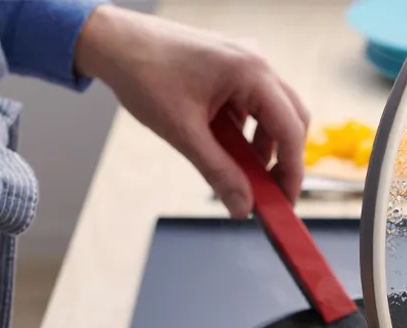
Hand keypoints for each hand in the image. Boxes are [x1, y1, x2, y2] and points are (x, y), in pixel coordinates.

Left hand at [74, 6, 309, 218]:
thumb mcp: (183, 132)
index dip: (292, 170)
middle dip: (283, 158)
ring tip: (240, 172)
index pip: (290, 128)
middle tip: (269, 193)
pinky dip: (247, 130)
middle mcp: (256, 61)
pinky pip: (253, 103)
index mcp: (250, 71)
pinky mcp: (231, 66)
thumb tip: (242, 206)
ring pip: (273, 112)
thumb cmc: (144, 74)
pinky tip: (226, 146)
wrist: (114, 42)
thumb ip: (218, 172)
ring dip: (262, 146)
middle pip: (291, 118)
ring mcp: (245, 61)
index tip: (286, 202)